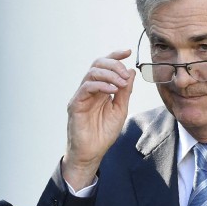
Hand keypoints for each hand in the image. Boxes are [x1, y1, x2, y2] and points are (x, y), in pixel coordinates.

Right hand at [60, 50, 134, 189]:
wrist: (92, 153)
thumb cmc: (103, 134)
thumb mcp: (120, 110)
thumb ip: (125, 91)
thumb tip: (130, 71)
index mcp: (100, 89)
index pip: (105, 66)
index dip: (115, 56)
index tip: (127, 52)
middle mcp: (90, 89)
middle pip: (98, 64)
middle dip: (114, 64)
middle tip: (125, 74)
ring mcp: (81, 96)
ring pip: (92, 73)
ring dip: (109, 74)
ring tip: (121, 83)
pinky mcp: (75, 104)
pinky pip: (86, 87)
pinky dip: (101, 85)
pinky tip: (112, 90)